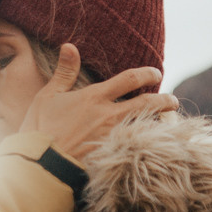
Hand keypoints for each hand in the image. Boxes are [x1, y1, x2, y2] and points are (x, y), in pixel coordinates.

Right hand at [18, 43, 178, 162]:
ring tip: (167, 122)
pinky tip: (152, 145)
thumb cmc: (39, 130)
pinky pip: (137, 147)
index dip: (147, 74)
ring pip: (146, 126)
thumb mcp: (47, 96)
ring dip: (159, 123)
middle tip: (173, 101)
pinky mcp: (112, 157)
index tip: (156, 74)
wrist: (39, 165)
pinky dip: (147, 143)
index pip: (130, 79)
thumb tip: (70, 46)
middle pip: (147, 103)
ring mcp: (113, 138)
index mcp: (94, 98)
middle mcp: (108, 116)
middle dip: (165, 101)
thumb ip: (64, 72)